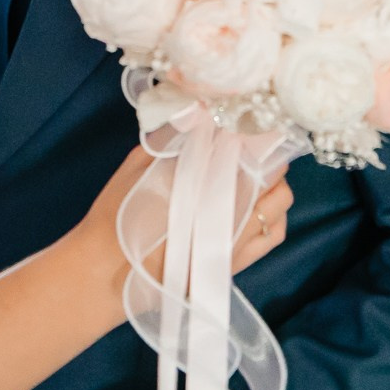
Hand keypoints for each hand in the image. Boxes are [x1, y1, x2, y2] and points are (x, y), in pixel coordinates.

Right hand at [63, 145, 295, 314]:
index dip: (259, 134)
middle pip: (274, 175)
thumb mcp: (137, 166)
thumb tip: (197, 116)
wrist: (109, 273)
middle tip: (255, 145)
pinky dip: (275, 216)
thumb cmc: (119, 217)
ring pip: (280, 204)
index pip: (254, 150)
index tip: (252, 122)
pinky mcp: (237, 262)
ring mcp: (240, 240)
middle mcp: (233, 211)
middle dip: (269, 156)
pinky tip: (260, 208)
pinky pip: (272, 235)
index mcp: (209, 182)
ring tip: (260, 175)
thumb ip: (171, 141)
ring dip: (276, 184)